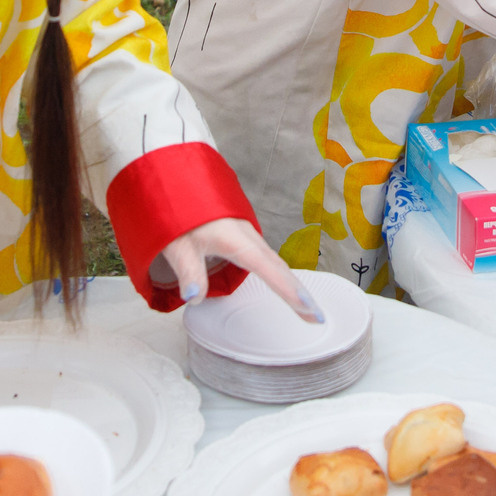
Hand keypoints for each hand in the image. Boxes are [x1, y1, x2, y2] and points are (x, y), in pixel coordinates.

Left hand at [154, 217, 323, 323]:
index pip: (270, 270)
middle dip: (300, 293)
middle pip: (280, 267)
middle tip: (317, 317)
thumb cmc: (178, 209)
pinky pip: (268, 256)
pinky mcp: (244, 234)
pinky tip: (282, 281)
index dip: (291, 293)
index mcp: (236, 240)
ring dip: (292, 283)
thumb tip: (195, 297)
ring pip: (276, 261)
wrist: (178, 178)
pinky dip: (280, 272)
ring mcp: (248, 234)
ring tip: (306, 306)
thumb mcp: (178, 244)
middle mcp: (248, 237)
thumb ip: (189, 271)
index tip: (310, 311)